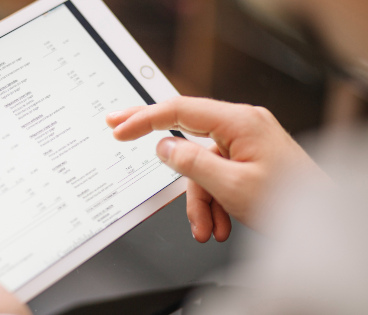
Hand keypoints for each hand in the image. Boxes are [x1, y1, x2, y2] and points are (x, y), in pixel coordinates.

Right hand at [106, 96, 323, 241]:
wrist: (322, 220)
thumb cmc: (290, 201)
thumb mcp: (232, 185)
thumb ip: (192, 163)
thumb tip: (164, 147)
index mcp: (238, 122)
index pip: (179, 110)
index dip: (144, 119)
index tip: (120, 128)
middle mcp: (241, 125)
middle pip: (185, 127)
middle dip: (156, 142)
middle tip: (120, 129)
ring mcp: (244, 141)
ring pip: (202, 166)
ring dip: (199, 200)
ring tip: (207, 227)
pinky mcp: (246, 157)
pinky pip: (217, 175)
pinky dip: (214, 201)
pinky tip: (221, 223)